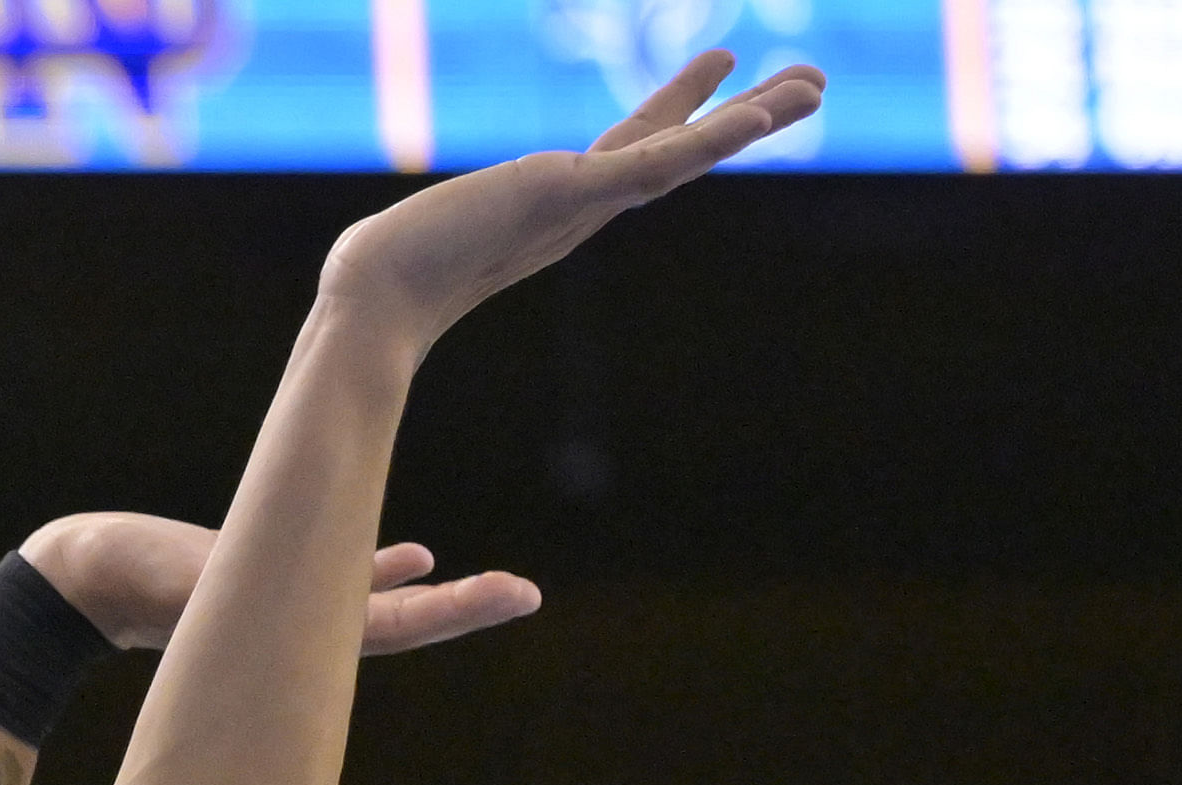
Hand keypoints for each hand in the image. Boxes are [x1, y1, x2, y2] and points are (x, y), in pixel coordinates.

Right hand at [19, 514, 539, 659]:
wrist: (82, 576)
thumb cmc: (125, 585)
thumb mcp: (191, 590)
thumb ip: (237, 596)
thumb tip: (293, 577)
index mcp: (291, 640)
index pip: (398, 629)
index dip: (456, 610)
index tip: (517, 595)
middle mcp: (299, 631)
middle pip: (404, 622)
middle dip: (464, 607)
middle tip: (526, 594)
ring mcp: (286, 611)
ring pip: (378, 604)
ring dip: (434, 596)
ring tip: (492, 588)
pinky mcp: (269, 582)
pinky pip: (338, 577)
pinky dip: (380, 568)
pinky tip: (421, 557)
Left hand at [314, 54, 822, 359]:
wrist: (368, 302)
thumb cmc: (380, 281)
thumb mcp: (425, 235)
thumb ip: (432, 233)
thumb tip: (376, 251)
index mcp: (557, 213)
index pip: (633, 160)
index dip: (679, 124)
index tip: (715, 86)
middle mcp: (581, 211)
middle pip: (676, 155)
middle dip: (740, 120)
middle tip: (810, 84)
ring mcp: (582, 205)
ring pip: (684, 157)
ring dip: (749, 122)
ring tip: (813, 86)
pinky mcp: (572, 195)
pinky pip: (657, 162)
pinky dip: (708, 138)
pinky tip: (758, 113)